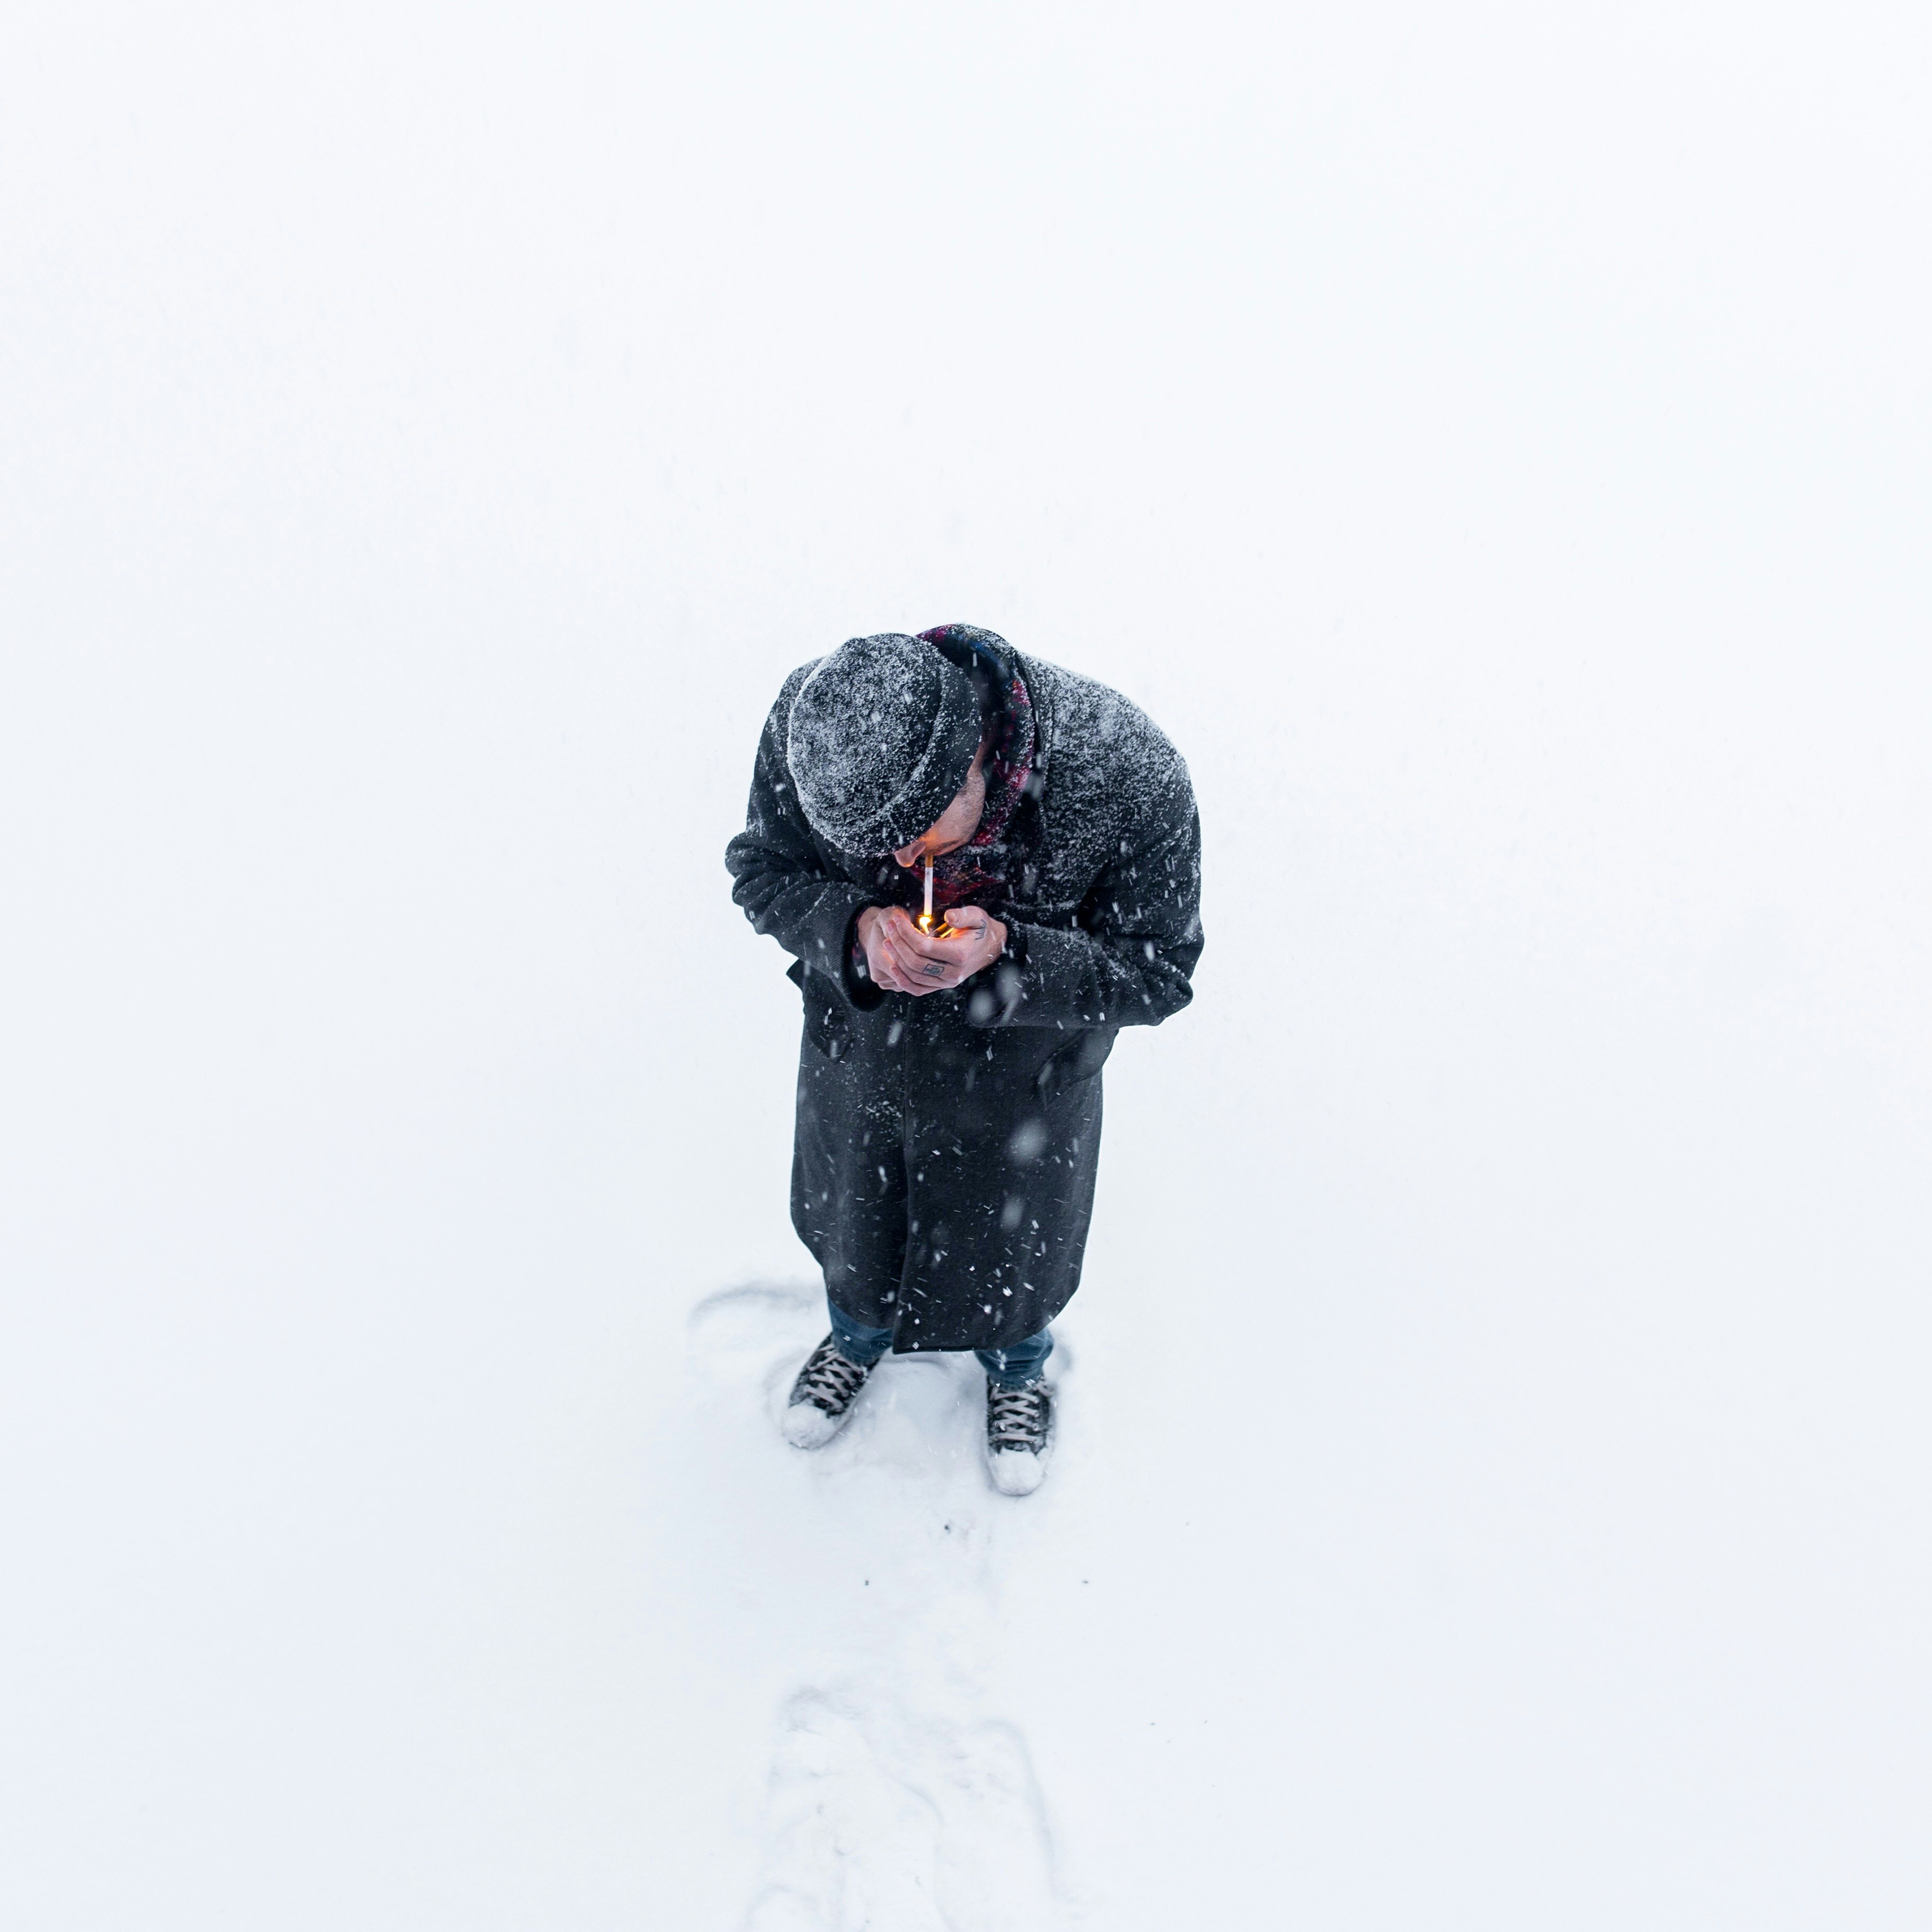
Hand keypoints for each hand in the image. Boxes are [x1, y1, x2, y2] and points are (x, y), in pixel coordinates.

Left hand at [857, 904, 1006, 995]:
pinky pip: (917, 989)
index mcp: (960, 954)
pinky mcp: (941, 986)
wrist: (990, 947)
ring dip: (896, 959)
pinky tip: (893, 966)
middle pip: (915, 962)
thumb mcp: (977, 916)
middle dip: (898, 943)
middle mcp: (953, 973)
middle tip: (890, 927)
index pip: (924, 946)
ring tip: (887, 941)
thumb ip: (963, 915)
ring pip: (913, 976)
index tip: (897, 920)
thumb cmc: (980, 929)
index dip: (906, 933)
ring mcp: (946, 982)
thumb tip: (948, 916)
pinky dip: (902, 980)